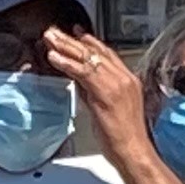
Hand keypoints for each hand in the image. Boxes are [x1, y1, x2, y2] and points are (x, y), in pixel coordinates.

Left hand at [38, 28, 146, 150]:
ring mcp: (117, 84)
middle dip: (73, 41)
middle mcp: (124, 78)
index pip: (108, 54)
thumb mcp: (107, 109)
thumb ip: (94, 92)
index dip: (91, 42)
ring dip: (67, 47)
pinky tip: (54, 58)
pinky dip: (67, 63)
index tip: (77, 33)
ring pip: (89, 58)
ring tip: (50, 39)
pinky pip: (83, 72)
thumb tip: (80, 82)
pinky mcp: (106, 92)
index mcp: (129, 81)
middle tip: (55, 32)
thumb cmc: (124, 138)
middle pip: (96, 52)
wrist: (134, 151)